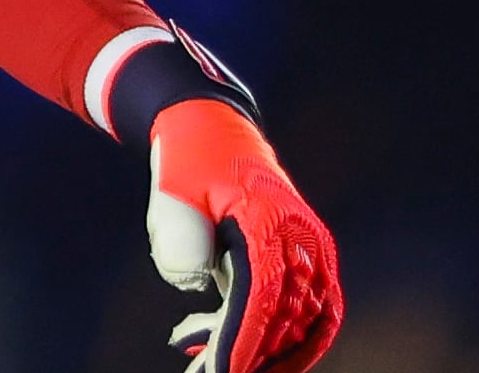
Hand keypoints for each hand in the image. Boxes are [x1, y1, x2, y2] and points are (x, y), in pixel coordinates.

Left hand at [146, 100, 343, 372]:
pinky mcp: (298, 266)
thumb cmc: (189, 163)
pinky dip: (270, 343)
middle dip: (249, 359)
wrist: (209, 130)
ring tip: (203, 366)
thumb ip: (182, 242)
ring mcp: (305, 254)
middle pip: (287, 322)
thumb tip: (198, 282)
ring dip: (262, 356)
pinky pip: (300, 318)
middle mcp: (300, 240)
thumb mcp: (173, 195)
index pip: (264, 296)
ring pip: (302, 329)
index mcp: (272, 220)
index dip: (245, 343)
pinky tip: (212, 347)